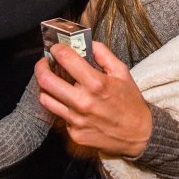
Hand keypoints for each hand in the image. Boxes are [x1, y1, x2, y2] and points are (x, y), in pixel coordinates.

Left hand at [36, 42, 151, 156]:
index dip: (57, 50)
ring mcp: (76, 120)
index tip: (56, 49)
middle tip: (44, 63)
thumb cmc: (130, 102)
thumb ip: (104, 55)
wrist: (137, 135)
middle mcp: (83, 102)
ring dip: (45, 87)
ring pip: (46, 99)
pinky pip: (59, 115)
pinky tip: (69, 101)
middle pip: (46, 80)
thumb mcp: (122, 72)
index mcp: (96, 84)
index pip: (66, 59)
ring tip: (51, 81)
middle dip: (41, 67)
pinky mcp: (74, 133)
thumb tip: (88, 43)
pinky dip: (61, 105)